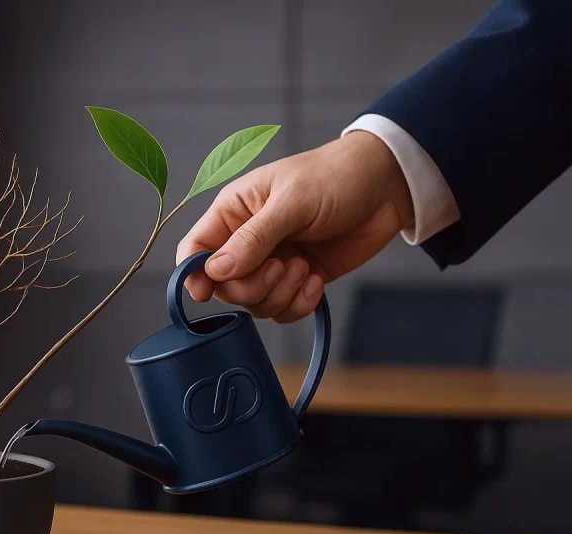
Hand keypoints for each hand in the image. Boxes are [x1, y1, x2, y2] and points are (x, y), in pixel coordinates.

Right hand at [176, 131, 413, 321]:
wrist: (387, 186)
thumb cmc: (334, 177)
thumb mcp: (291, 202)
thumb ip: (253, 238)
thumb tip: (215, 271)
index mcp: (233, 212)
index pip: (194, 250)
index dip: (193, 274)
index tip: (205, 291)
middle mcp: (246, 241)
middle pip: (225, 286)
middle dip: (253, 286)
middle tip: (283, 266)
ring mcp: (272, 262)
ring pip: (254, 303)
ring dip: (280, 295)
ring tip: (305, 268)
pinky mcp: (297, 279)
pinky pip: (283, 309)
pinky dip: (299, 304)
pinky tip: (316, 279)